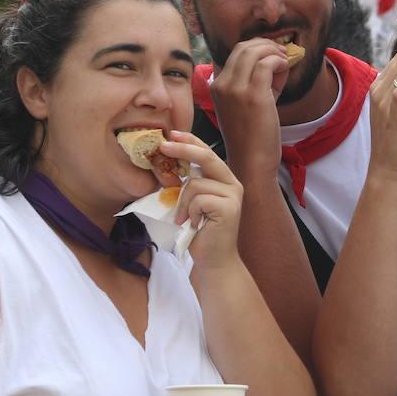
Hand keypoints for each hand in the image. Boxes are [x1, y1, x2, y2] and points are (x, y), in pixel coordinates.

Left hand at [159, 132, 242, 267]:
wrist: (213, 260)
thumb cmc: (200, 232)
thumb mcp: (192, 202)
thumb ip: (189, 183)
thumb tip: (168, 161)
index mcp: (224, 179)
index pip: (207, 153)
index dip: (190, 141)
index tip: (171, 134)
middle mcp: (232, 184)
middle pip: (206, 157)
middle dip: (183, 149)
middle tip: (163, 146)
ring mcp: (233, 195)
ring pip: (195, 183)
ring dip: (183, 203)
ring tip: (185, 219)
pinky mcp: (229, 208)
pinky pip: (199, 200)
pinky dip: (190, 213)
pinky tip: (195, 224)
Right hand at [209, 39, 291, 179]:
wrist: (250, 162)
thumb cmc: (252, 137)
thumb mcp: (247, 104)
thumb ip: (259, 81)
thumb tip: (277, 60)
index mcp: (216, 86)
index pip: (234, 53)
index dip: (255, 48)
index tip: (271, 53)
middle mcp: (221, 85)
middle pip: (242, 47)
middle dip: (265, 44)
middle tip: (281, 51)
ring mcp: (235, 89)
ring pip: (253, 51)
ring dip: (273, 50)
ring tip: (285, 58)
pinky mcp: (253, 96)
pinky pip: (266, 64)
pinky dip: (278, 60)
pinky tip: (285, 67)